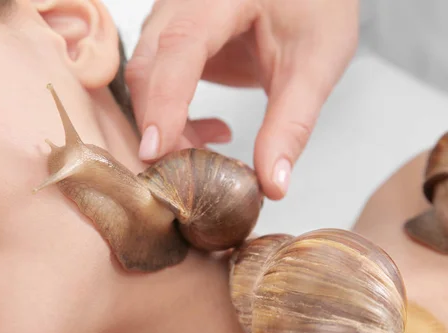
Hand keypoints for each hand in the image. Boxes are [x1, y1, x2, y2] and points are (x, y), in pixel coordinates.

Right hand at [125, 0, 358, 199]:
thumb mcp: (315, 64)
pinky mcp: (172, 40)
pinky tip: (214, 133)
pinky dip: (173, 118)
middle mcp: (182, 2)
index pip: (180, 46)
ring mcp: (171, 19)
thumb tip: (273, 186)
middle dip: (162, 126)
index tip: (156, 151)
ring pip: (145, 79)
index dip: (165, 101)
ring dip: (167, 126)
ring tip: (209, 156)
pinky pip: (155, 83)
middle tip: (190, 175)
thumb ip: (292, 125)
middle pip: (149, 68)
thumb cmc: (315, 7)